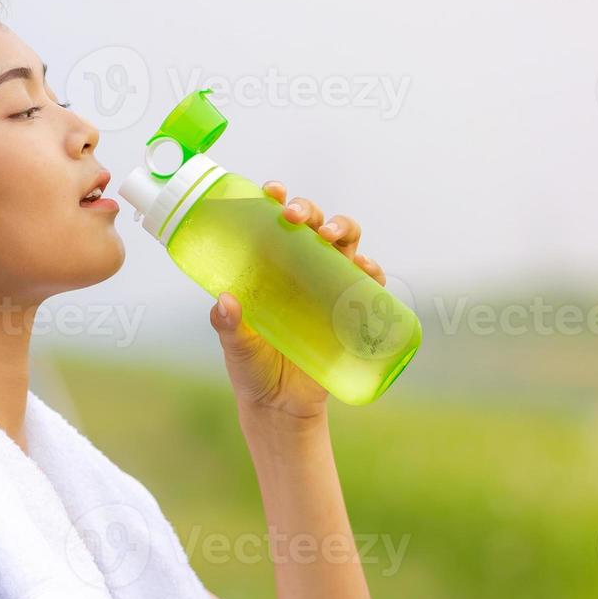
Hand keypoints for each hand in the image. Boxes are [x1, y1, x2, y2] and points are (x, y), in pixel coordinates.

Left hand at [210, 180, 387, 421]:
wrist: (280, 407)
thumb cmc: (253, 368)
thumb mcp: (236, 345)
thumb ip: (229, 326)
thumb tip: (226, 303)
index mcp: (272, 267)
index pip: (276, 223)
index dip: (277, 199)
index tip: (272, 191)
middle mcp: (303, 270)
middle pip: (315, 225)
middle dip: (310, 211)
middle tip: (295, 216)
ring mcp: (330, 288)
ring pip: (347, 244)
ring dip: (343, 230)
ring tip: (330, 237)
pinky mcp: (353, 311)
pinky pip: (370, 284)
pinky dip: (372, 271)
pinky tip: (365, 268)